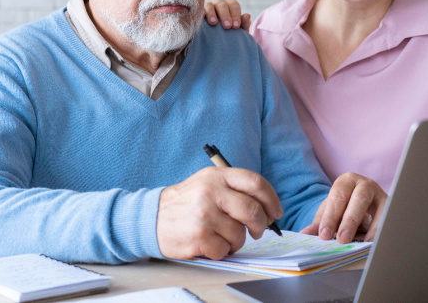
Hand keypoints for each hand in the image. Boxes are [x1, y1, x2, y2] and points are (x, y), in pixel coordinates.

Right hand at [157, 167, 282, 259]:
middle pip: (252, 210)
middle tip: (256, 231)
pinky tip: (209, 244)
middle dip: (260, 225)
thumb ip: (234, 190)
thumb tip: (266, 210)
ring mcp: (204, 213)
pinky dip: (221, 251)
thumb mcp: (207, 184)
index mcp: (216, 175)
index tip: (275, 213)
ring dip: (236, 241)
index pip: (255, 182)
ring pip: (240, 234)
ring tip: (222, 237)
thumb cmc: (186, 203)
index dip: (271, 199)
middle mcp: (211, 191)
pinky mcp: (199, 235)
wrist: (151, 218)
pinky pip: (225, 249)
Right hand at [204, 0, 250, 30]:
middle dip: (225, 15)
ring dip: (212, 13)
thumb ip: (244, 23)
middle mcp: (220, 3)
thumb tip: (247, 15)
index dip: (235, 15)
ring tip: (214, 23)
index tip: (236, 26)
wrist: (220, 39)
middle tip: (227, 26)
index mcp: (231, 5)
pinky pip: (200, 9)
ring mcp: (209, 6)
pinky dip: (201, 12)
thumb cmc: (231, 32)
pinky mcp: (200, 11)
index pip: (234, 6)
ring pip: (210, 5)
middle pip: (222, 5)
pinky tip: (203, 18)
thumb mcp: (240, 30)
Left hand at [300, 172, 386, 242]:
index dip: (330, 216)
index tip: (324, 235)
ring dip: (369, 226)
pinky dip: (380, 230)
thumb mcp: (331, 213)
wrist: (364, 206)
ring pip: (378, 207)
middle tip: (341, 239)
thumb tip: (304, 234)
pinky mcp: (391, 206)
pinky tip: (372, 242)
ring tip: (359, 242)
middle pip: (358, 199)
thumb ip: (320, 223)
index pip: (337, 196)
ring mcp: (380, 194)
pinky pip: (388, 217)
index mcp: (346, 181)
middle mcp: (364, 184)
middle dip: (349, 220)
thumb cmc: (345, 208)